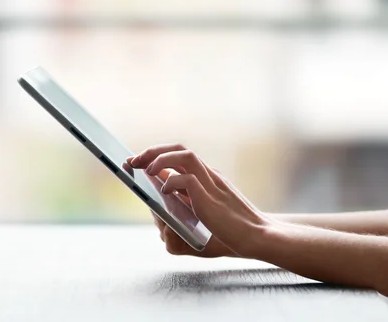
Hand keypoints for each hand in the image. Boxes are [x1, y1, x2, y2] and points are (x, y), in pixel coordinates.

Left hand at [129, 144, 269, 256]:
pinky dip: (172, 182)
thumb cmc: (229, 234)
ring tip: (144, 168)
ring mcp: (211, 184)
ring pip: (184, 155)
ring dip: (160, 159)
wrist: (256, 238)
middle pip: (179, 149)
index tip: (136, 162)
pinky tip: (164, 192)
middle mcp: (208, 176)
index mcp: (205, 179)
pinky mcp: (210, 197)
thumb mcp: (200, 223)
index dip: (156, 156)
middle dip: (152, 151)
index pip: (178, 157)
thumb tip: (159, 219)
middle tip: (131, 161)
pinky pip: (187, 179)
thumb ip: (181, 217)